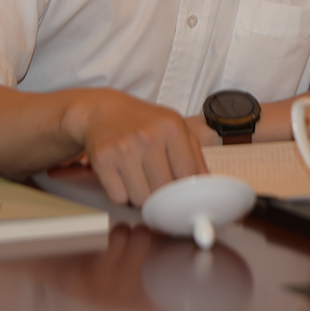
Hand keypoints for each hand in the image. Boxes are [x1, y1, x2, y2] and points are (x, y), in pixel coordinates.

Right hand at [69, 90, 207, 205]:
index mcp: (171, 126)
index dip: (186, 189)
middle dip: (162, 193)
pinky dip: (122, 194)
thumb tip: (207, 185)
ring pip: (141, 198)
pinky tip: (123, 177)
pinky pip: (119, 197)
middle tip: (157, 181)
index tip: (183, 193)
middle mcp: (147, 136)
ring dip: (141, 195)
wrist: (104, 111)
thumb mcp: (175, 128)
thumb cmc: (144, 122)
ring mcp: (123, 148)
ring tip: (139, 177)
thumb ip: (195, 156)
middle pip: (164, 190)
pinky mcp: (102, 160)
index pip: (188, 174)